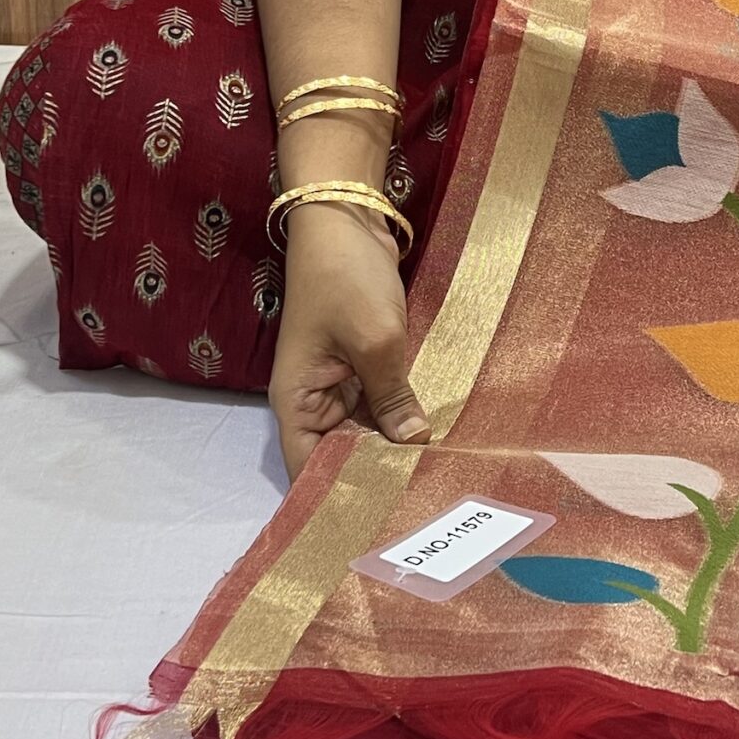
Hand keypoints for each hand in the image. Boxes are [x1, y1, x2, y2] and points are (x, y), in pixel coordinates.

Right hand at [269, 206, 428, 479]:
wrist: (346, 218)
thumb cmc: (346, 278)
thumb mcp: (375, 340)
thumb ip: (392, 397)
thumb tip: (415, 445)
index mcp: (297, 403)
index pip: (309, 469)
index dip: (341, 496)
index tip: (384, 520)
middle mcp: (315, 401)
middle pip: (341, 456)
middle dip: (379, 476)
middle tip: (428, 502)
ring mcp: (340, 382)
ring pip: (367, 431)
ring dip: (397, 446)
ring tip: (439, 477)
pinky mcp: (364, 364)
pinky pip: (383, 402)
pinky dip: (405, 415)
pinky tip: (441, 434)